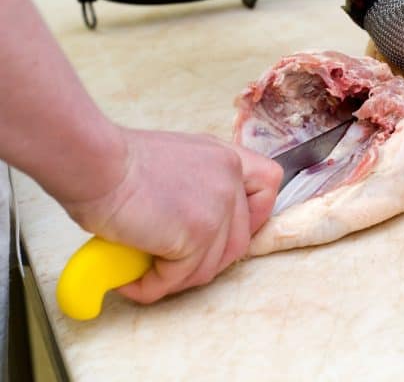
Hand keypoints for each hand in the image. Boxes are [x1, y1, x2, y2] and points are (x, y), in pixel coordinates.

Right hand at [61, 127, 281, 303]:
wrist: (96, 163)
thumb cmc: (117, 162)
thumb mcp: (174, 160)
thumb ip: (196, 185)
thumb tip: (187, 222)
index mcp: (225, 158)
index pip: (267, 185)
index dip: (254, 214)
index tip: (227, 230)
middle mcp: (229, 180)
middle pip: (239, 240)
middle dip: (205, 261)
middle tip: (172, 265)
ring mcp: (218, 208)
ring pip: (211, 265)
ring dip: (178, 278)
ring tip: (147, 275)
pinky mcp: (197, 235)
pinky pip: (180, 276)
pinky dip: (154, 286)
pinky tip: (132, 280)